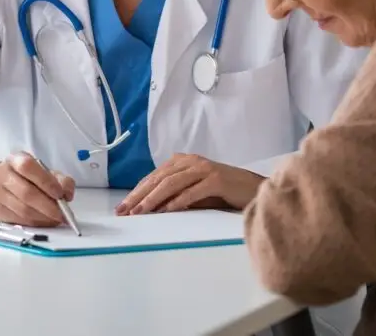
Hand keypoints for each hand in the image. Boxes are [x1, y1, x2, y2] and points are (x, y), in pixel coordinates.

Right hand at [0, 152, 75, 226]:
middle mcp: (1, 175)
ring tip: (56, 219)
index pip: (28, 167)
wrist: (3, 186)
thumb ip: (61, 180)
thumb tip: (67, 194)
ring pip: (23, 210)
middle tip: (62, 213)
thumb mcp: (45, 172)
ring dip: (43, 217)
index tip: (60, 194)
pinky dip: (36, 223)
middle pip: (26, 192)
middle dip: (48, 206)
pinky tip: (45, 221)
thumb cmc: (28, 178)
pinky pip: (20, 220)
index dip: (45, 181)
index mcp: (15, 160)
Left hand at [115, 154, 262, 215]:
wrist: (253, 189)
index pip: (154, 177)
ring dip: (153, 199)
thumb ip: (173, 196)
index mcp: (182, 161)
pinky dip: (178, 201)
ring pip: (171, 183)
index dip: (137, 192)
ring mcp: (203, 169)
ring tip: (140, 212)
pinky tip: (166, 211)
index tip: (122, 207)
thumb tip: (148, 209)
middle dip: (139, 196)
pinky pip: (192, 191)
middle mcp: (190, 162)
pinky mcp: (216, 179)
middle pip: (159, 179)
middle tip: (124, 211)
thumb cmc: (222, 193)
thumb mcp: (193, 193)